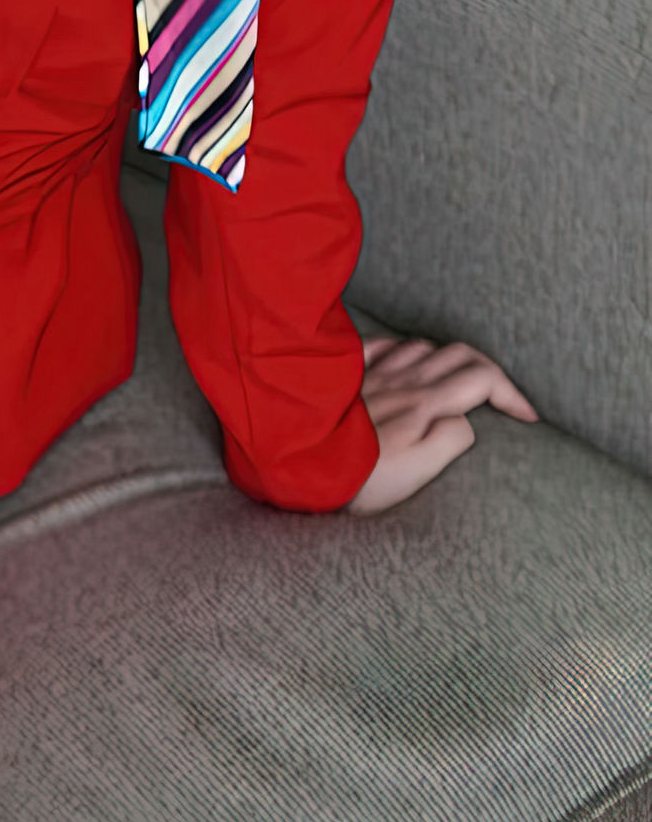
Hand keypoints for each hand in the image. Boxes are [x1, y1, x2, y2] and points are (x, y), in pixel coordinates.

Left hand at [344, 334, 538, 514]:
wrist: (295, 460)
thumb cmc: (357, 475)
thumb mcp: (418, 470)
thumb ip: (452, 440)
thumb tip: (465, 420)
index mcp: (425, 401)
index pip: (484, 378)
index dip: (513, 394)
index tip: (527, 417)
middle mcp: (402, 378)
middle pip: (459, 353)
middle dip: (489, 370)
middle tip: (499, 395)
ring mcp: (372, 372)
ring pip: (421, 346)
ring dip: (446, 359)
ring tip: (453, 381)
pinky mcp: (344, 375)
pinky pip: (378, 346)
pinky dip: (399, 350)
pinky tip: (398, 363)